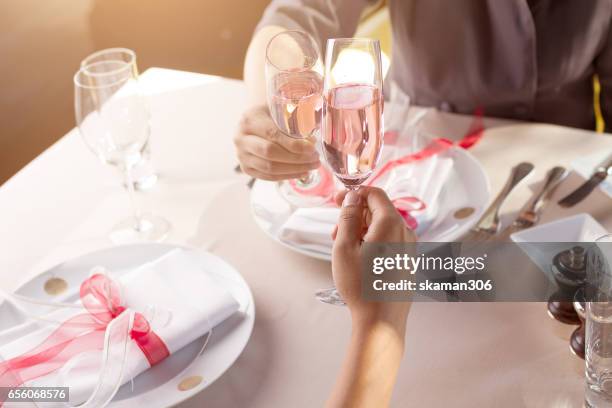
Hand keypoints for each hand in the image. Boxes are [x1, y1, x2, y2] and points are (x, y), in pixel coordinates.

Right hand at [233, 105, 320, 180]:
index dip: (294, 144)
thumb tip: (313, 140)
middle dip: (296, 158)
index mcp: (249, 120)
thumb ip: (295, 119)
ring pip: (269, 167)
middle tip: (315, 159)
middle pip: (270, 153)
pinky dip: (287, 176)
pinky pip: (268, 176)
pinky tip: (301, 172)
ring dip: (294, 169)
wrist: (254, 122)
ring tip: (311, 166)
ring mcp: (242, 155)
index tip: (312, 148)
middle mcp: (241, 138)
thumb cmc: (270, 114)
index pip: (273, 135)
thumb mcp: (280, 109)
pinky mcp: (246, 168)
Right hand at [332, 187, 415, 331]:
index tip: (337, 200)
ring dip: (362, 230)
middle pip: (379, 210)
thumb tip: (352, 197)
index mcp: (392, 223)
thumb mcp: (345, 247)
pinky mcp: (408, 261)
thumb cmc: (360, 285)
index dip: (354, 193)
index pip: (375, 194)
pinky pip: (390, 241)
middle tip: (335, 230)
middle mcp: (406, 232)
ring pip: (383, 227)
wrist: (380, 320)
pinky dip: (373, 241)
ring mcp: (409, 248)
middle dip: (356, 215)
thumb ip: (348, 217)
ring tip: (342, 247)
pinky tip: (358, 257)